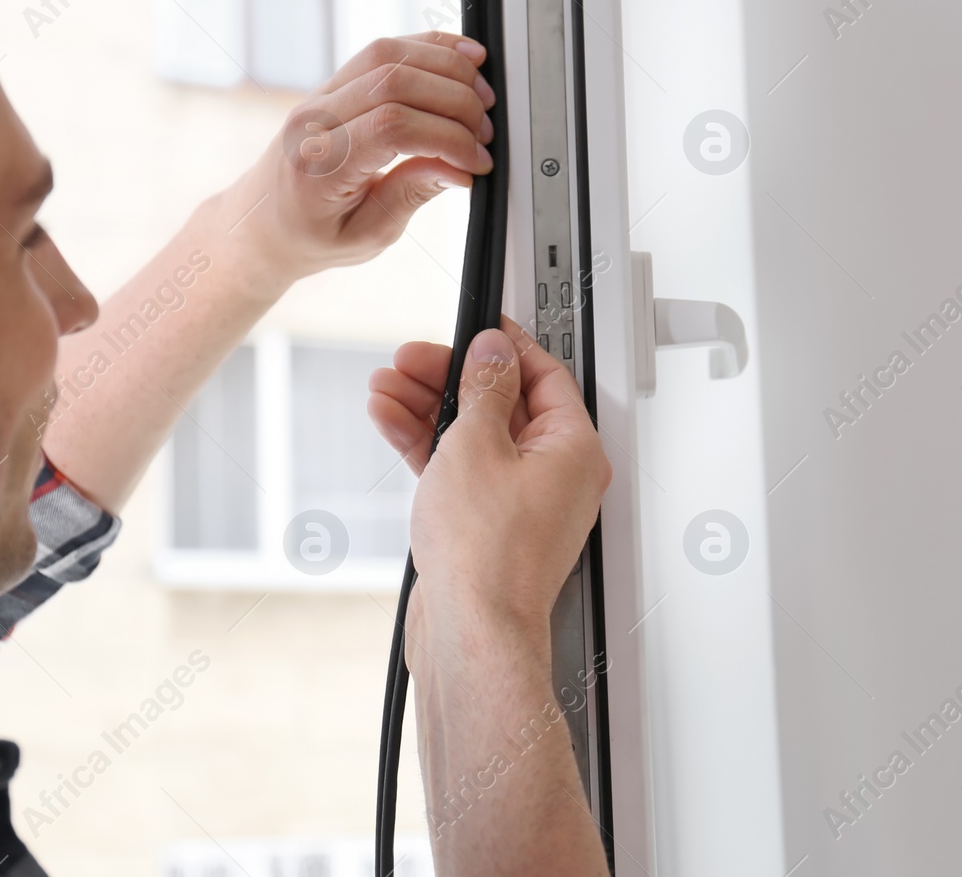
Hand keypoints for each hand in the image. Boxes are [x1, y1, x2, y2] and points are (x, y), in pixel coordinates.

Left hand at [234, 32, 494, 285]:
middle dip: (454, 101)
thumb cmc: (309, 237)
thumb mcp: (366, 236)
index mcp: (319, 165)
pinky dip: (427, 49)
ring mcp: (321, 94)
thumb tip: (457, 168)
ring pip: (388, 53)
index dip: (446, 137)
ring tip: (481, 99)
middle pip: (393, 81)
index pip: (392, 127)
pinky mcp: (335, 83)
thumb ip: (409, 196)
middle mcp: (314, 119)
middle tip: (484, 133)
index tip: (477, 160)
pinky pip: (382, 51)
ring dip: (446, 67)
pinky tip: (461, 61)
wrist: (262, 223)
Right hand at [368, 317, 610, 640]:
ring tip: (388, 385)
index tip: (477, 327)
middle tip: (413, 359)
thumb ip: (482, 389)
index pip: (546, 375)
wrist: (470, 634)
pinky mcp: (487, 527)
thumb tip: (492, 353)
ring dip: (429, 408)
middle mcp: (555, 477)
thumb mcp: (476, 444)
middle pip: (504, 404)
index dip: (506, 345)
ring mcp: (521, 504)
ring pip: (474, 437)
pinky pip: (459, 471)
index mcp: (574, 450)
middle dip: (451, 378)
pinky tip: (392, 422)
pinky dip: (427, 447)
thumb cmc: (487, 557)